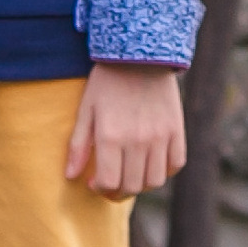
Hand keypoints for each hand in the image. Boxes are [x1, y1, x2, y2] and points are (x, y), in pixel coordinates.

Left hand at [67, 64, 185, 197]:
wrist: (140, 54)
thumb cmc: (107, 82)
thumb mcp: (86, 110)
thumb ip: (78, 145)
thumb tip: (71, 176)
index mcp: (111, 137)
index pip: (109, 183)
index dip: (100, 189)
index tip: (94, 181)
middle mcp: (137, 141)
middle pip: (131, 186)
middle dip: (117, 192)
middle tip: (110, 183)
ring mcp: (160, 137)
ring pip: (154, 181)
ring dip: (140, 184)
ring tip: (130, 173)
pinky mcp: (176, 131)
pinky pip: (175, 165)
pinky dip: (163, 170)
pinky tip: (150, 161)